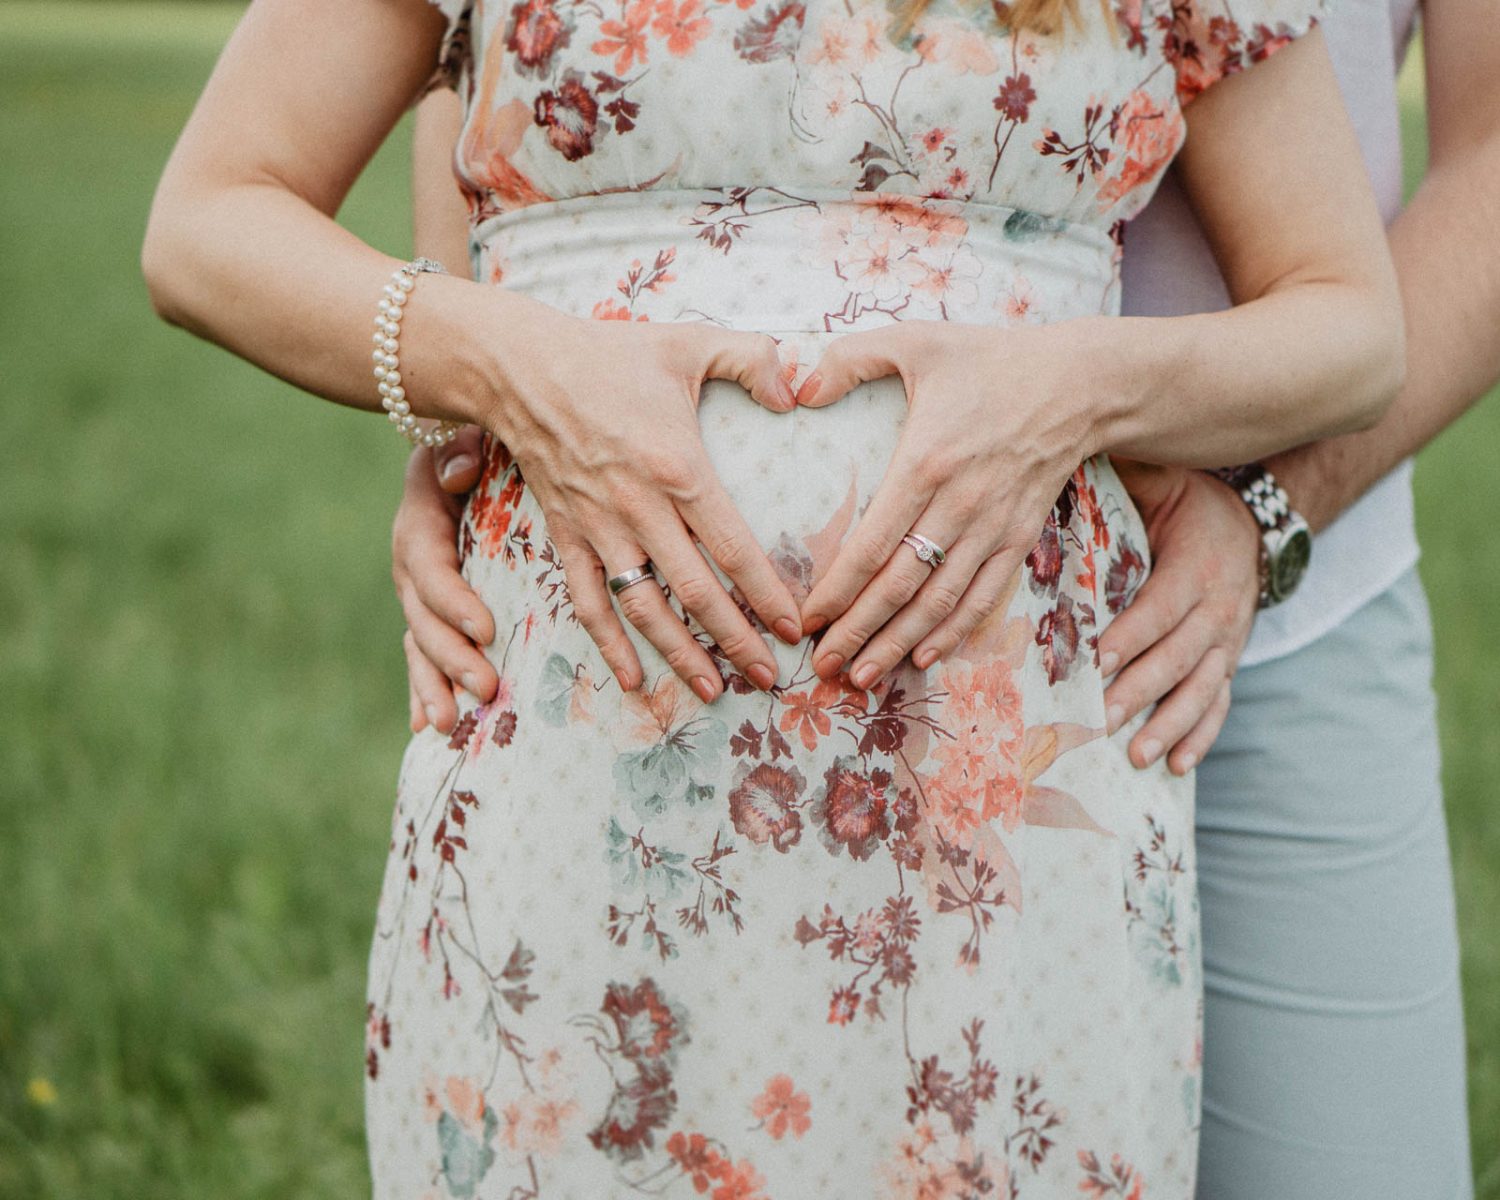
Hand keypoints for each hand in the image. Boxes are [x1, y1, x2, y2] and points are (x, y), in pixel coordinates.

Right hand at [393, 428, 493, 734]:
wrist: (466, 462)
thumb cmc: (480, 450)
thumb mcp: (468, 438)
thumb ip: (462, 450)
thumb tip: (460, 470)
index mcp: (420, 525)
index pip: (430, 568)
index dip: (454, 601)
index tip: (486, 630)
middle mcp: (411, 565)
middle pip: (424, 617)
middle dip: (451, 657)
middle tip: (486, 687)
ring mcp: (418, 594)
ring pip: (419, 644)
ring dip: (433, 685)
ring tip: (447, 723)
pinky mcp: (429, 614)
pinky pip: (421, 655)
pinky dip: (421, 690)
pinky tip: (425, 726)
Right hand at [473, 298, 803, 702]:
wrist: (521, 367)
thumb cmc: (612, 354)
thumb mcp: (691, 343)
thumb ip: (755, 360)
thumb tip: (798, 394)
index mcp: (678, 467)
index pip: (733, 547)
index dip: (767, 594)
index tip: (794, 628)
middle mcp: (639, 508)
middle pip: (696, 591)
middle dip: (736, 639)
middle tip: (769, 678)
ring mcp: (598, 528)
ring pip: (643, 607)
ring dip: (679, 654)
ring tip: (712, 691)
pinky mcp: (565, 535)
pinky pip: (587, 601)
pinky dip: (608, 644)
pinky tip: (633, 678)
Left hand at [795, 321, 1093, 686]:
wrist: (1078, 383)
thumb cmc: (988, 360)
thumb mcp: (915, 340)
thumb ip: (849, 358)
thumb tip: (798, 389)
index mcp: (925, 463)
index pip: (871, 545)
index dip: (836, 590)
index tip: (807, 619)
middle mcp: (959, 506)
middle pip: (900, 587)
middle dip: (857, 633)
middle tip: (821, 667)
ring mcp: (993, 527)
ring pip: (940, 602)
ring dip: (898, 644)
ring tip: (861, 678)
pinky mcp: (1019, 538)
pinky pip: (983, 597)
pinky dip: (953, 632)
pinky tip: (923, 656)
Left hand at [1097, 462, 1259, 773]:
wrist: (1255, 526)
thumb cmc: (1190, 503)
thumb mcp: (1167, 481)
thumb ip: (1131, 473)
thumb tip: (1079, 446)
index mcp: (1197, 566)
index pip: (1162, 606)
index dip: (1133, 634)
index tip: (1098, 660)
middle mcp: (1219, 608)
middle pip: (1179, 656)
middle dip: (1139, 690)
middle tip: (1098, 718)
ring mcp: (1228, 641)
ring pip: (1201, 688)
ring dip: (1169, 724)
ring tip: (1136, 754)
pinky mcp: (1229, 661)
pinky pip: (1220, 704)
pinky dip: (1201, 735)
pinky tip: (1176, 765)